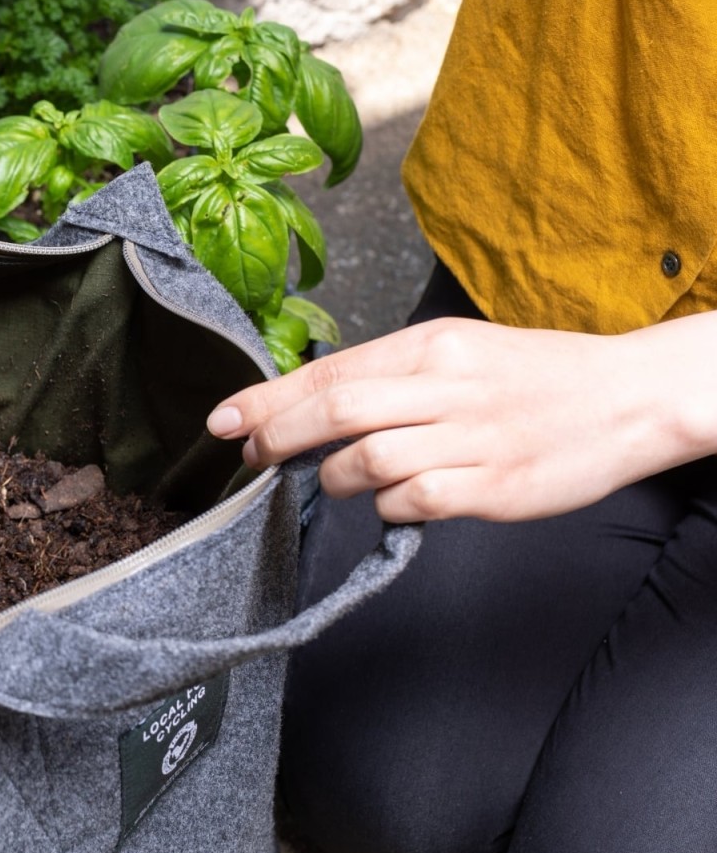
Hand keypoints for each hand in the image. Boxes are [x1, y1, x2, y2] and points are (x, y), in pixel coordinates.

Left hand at [206, 315, 716, 521]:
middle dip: (277, 437)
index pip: (330, 373)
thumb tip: (309, 404)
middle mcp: (447, 386)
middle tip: (250, 456)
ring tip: (343, 478)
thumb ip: (389, 378)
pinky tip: (401, 501)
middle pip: (336, 411)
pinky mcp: (494, 487)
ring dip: (336, 477)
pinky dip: (391, 507)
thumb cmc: (534, 378)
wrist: (630, 397)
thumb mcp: (459, 353)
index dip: (267, 401)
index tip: (223, 421)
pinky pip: (413, 502)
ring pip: (366, 461)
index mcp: (432, 346)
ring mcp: (471, 438)